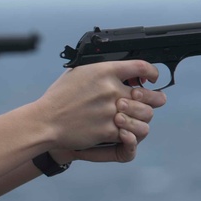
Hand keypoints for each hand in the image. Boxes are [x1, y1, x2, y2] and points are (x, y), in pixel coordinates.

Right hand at [35, 60, 166, 157]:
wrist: (45, 121)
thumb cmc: (58, 98)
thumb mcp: (77, 73)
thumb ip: (99, 70)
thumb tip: (119, 70)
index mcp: (104, 71)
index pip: (141, 67)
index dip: (152, 72)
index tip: (152, 78)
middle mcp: (110, 89)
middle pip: (150, 95)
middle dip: (155, 99)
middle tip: (156, 101)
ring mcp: (110, 111)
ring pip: (145, 116)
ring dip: (143, 118)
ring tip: (138, 118)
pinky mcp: (107, 130)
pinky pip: (131, 133)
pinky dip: (130, 134)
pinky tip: (125, 131)